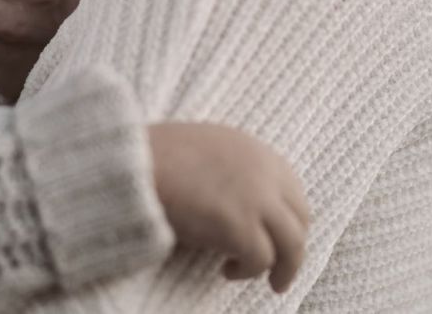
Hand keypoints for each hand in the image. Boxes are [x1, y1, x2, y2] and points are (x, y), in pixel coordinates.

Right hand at [148, 122, 309, 293]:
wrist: (132, 164)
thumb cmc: (155, 157)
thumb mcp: (205, 150)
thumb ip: (232, 169)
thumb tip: (239, 201)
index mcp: (255, 149)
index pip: (293, 189)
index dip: (288, 217)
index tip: (279, 235)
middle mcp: (265, 171)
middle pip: (299, 218)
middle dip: (291, 245)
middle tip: (279, 266)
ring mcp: (257, 199)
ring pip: (292, 244)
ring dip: (283, 268)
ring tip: (270, 282)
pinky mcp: (242, 227)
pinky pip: (261, 260)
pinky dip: (248, 271)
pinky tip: (226, 271)